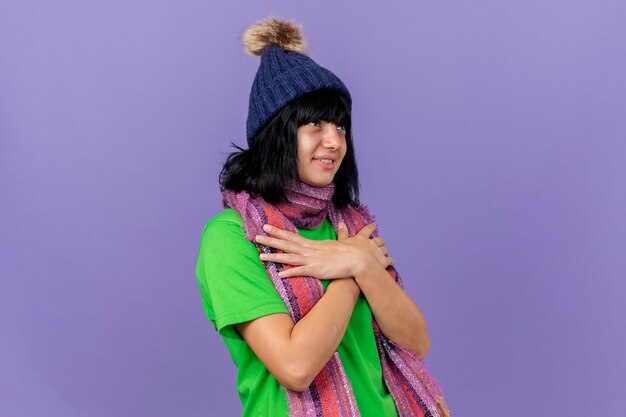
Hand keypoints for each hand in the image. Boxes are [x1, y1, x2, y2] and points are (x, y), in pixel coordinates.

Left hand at [255, 222, 377, 278]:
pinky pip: (300, 271)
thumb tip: (342, 223)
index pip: (292, 236)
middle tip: (256, 236)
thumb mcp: (343, 241)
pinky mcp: (317, 270)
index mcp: (313, 244)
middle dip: (271, 240)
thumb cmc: (351, 251)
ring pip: (290, 257)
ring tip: (261, 255)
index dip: (279, 232)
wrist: (358, 259)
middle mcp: (310, 250)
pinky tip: (279, 274)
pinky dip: (289, 272)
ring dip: (275, 256)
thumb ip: (340, 233)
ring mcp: (312, 260)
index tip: (267, 227)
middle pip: (287, 244)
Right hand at [335, 222, 393, 269]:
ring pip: (385, 249)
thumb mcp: (341, 242)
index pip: (367, 230)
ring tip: (386, 251)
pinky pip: (389, 260)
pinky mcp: (383, 262)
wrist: (356, 266)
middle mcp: (372, 244)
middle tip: (381, 241)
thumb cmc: (346, 255)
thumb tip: (341, 222)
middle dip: (380, 241)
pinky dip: (390, 260)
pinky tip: (391, 262)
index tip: (374, 225)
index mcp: (362, 239)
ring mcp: (379, 253)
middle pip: (379, 240)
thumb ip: (342, 233)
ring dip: (385, 250)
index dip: (371, 227)